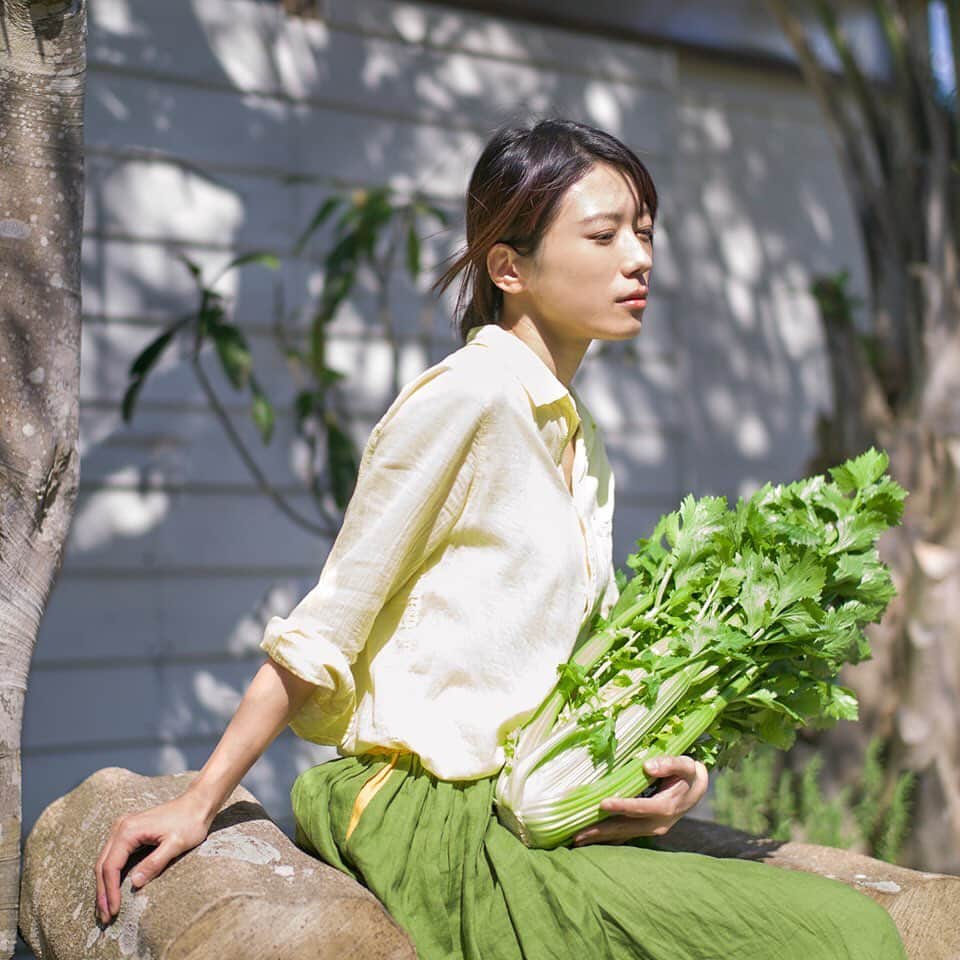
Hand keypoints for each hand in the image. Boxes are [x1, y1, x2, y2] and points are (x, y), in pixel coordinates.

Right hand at [94, 791, 214, 924]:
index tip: (114, 911)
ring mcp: (123, 829)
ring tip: (106, 909)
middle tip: (105, 918)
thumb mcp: (176, 844)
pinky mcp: (130, 833)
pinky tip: (113, 890)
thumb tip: (133, 884)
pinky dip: (112, 875)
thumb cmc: (190, 822)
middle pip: (103, 865)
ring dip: (104, 886)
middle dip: (102, 893)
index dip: (110, 892)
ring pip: (106, 862)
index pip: (111, 867)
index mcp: (128, 830)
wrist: (198, 803)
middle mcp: (121, 828)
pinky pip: (114, 857)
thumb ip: (155, 863)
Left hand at [572, 755, 707, 846]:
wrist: (696, 789)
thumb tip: (647, 766)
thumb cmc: (687, 773)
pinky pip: (624, 836)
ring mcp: (652, 829)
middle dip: (602, 830)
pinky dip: (607, 838)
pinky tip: (590, 840)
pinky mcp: (646, 829)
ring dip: (600, 837)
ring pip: (623, 835)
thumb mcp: (684, 764)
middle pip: (626, 827)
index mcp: (666, 807)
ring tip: (576, 840)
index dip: (622, 806)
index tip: (602, 804)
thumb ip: (668, 764)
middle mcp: (658, 824)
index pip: (640, 808)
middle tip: (577, 833)